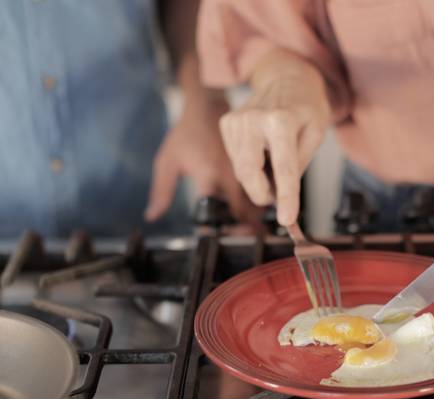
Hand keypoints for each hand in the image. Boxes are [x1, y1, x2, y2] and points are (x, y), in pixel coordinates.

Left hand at [145, 90, 258, 223]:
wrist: (210, 107)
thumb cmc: (187, 134)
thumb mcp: (167, 161)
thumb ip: (160, 190)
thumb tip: (152, 216)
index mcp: (209, 175)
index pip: (214, 211)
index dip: (215, 228)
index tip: (213, 236)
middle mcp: (230, 176)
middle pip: (243, 212)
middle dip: (243, 229)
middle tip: (240, 239)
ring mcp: (246, 172)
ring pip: (257, 203)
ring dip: (256, 219)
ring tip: (254, 231)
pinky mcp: (256, 167)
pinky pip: (263, 191)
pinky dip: (263, 204)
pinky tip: (260, 213)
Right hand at [219, 49, 330, 225]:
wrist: (286, 75)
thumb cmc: (306, 105)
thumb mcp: (316, 133)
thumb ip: (300, 163)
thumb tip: (283, 192)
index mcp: (282, 120)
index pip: (284, 169)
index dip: (286, 198)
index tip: (287, 219)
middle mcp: (254, 119)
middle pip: (250, 173)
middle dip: (263, 194)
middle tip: (277, 200)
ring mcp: (236, 120)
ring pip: (241, 169)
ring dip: (258, 179)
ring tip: (274, 165)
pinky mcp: (226, 123)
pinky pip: (235, 158)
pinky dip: (249, 164)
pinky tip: (262, 152)